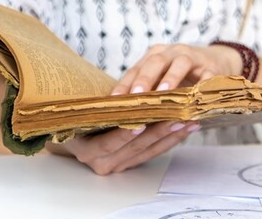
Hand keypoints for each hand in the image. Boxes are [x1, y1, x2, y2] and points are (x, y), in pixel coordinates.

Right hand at [48, 121, 200, 174]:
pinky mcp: (131, 164)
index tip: (142, 123)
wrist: (74, 135)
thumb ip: (101, 110)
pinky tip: (184, 129)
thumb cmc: (78, 119)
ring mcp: (117, 166)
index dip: (125, 134)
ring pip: (148, 151)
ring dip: (170, 136)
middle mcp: (101, 162)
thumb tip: (128, 95)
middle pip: (134, 148)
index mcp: (86, 150)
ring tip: (188, 121)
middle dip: (158, 132)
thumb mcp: (83, 113)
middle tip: (177, 118)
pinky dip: (170, 140)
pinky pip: (153, 153)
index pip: (108, 143)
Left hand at [111, 44, 242, 94]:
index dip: (124, 85)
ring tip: (162, 94)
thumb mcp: (162, 79)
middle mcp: (172, 53)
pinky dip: (201, 86)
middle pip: (155, 61)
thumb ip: (148, 91)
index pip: (136, 69)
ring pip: (180, 63)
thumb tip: (124, 113)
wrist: (217, 62)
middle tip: (136, 95)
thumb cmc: (182, 75)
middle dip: (144, 78)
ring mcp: (193, 57)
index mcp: (155, 56)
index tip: (114, 101)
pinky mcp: (212, 67)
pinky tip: (195, 99)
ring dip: (171, 78)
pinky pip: (207, 76)